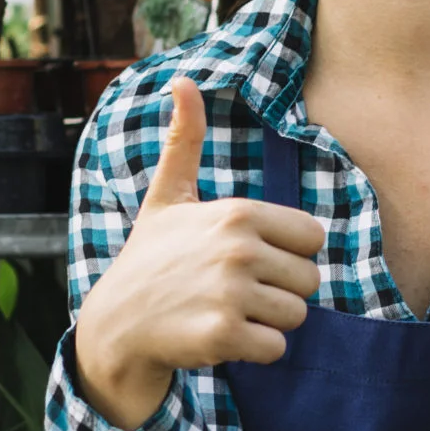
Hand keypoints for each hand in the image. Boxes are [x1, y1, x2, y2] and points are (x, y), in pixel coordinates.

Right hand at [74, 76, 326, 430]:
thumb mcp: (169, 195)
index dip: (286, 253)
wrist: (116, 321)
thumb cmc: (151, 255)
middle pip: (310, 280)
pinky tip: (221, 336)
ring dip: (267, 322)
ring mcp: (230, 293)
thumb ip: (185, 139)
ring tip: (226, 311)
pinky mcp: (223, 335)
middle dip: (279, 291)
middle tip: (234, 290)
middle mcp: (238, 249)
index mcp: (238, 212)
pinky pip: (276, 348)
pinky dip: (255, 351)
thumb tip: (180, 79)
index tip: (248, 258)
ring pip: (296, 316)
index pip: (313, 238)